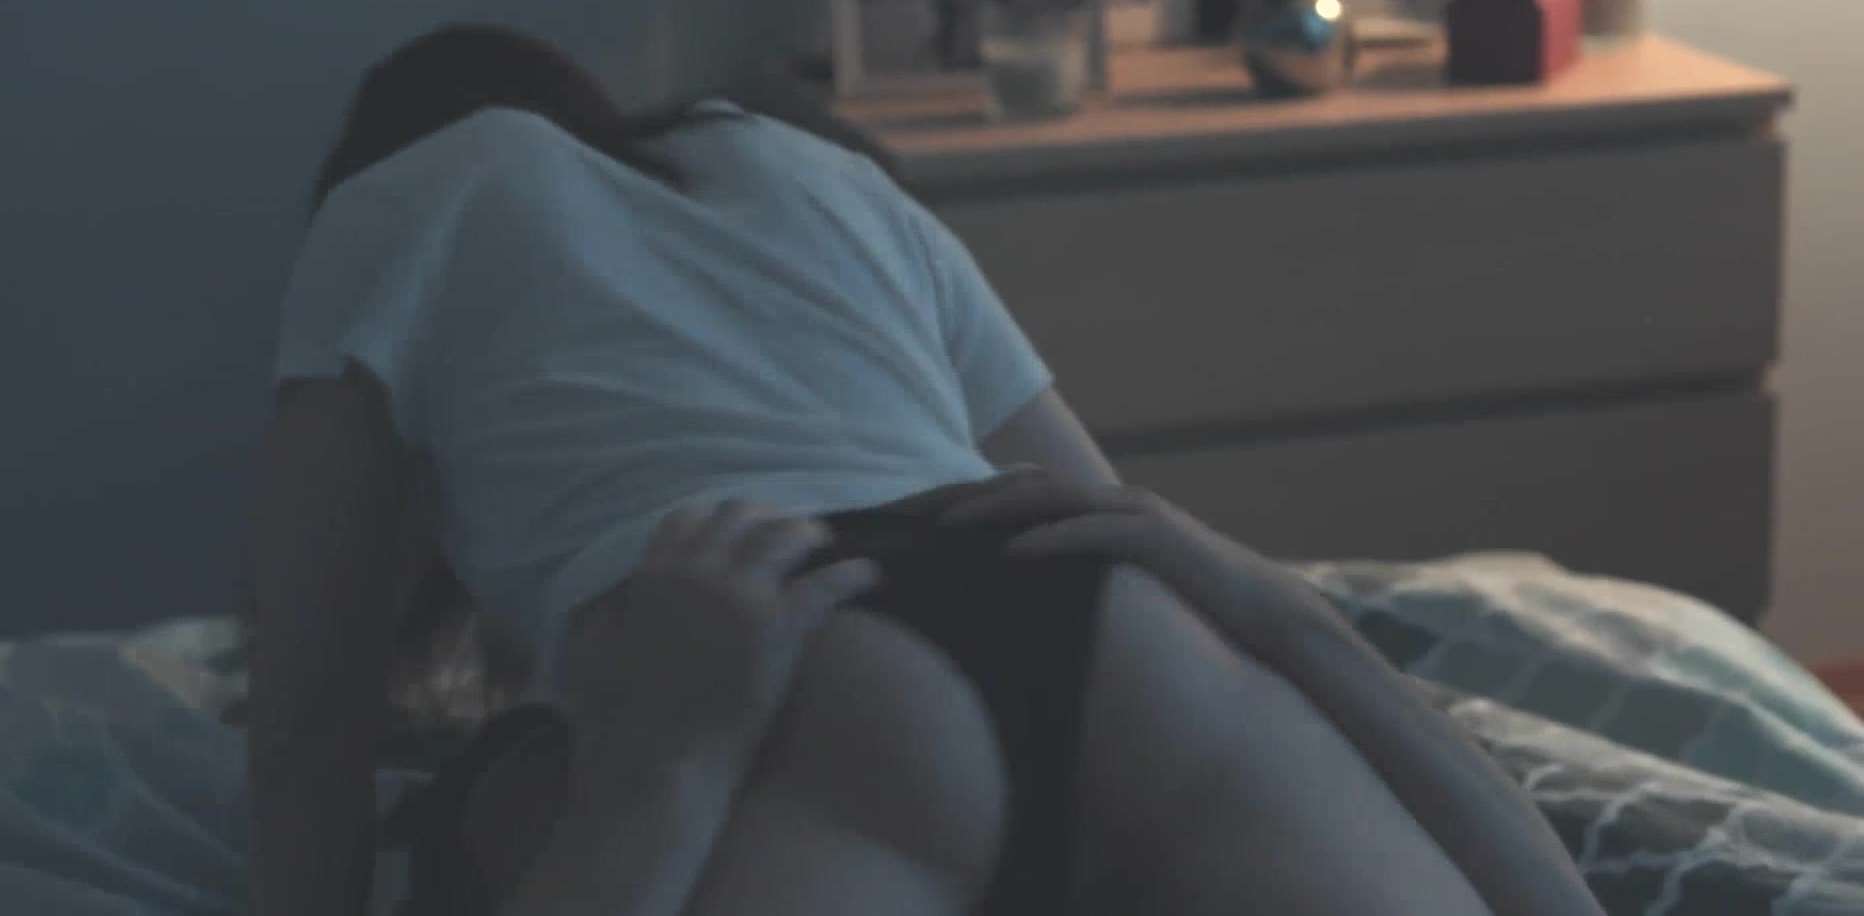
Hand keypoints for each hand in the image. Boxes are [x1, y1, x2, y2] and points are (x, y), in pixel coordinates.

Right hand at [559, 500, 881, 760]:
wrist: (655, 761)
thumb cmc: (616, 719)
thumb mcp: (591, 650)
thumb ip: (600, 611)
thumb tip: (606, 594)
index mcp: (653, 573)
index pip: (691, 517)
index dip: (718, 518)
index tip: (738, 529)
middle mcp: (699, 571)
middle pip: (742, 515)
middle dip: (766, 519)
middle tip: (787, 536)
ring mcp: (741, 594)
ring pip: (787, 536)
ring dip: (809, 534)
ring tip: (825, 544)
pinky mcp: (780, 627)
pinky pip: (828, 583)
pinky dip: (854, 573)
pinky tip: (871, 575)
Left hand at [934, 468, 1319, 648]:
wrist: (1260, 610)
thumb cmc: (1182, 606)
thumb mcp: (1112, 590)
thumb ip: (1070, 582)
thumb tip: (1011, 603)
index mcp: (1090, 510)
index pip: (1010, 495)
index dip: (959, 503)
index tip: (907, 521)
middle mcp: (1105, 500)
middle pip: (1017, 486)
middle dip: (960, 497)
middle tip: (904, 515)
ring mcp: (1130, 512)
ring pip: (1048, 500)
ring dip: (994, 509)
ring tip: (943, 526)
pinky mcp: (1153, 537)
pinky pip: (1091, 532)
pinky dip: (1049, 538)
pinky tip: (1010, 553)